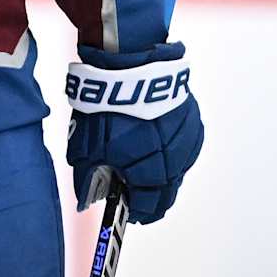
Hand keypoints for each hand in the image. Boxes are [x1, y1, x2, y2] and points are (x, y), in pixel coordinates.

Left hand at [65, 41, 202, 223]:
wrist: (128, 63)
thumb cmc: (105, 106)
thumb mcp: (85, 147)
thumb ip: (88, 179)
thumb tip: (86, 198)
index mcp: (150, 173)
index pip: (147, 207)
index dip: (136, 212)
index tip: (130, 213)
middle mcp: (175, 161)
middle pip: (167, 192)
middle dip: (152, 198)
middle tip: (139, 198)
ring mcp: (187, 140)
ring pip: (178, 168)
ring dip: (163, 172)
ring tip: (144, 167)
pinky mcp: (192, 120)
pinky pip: (184, 145)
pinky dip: (172, 149)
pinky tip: (157, 143)